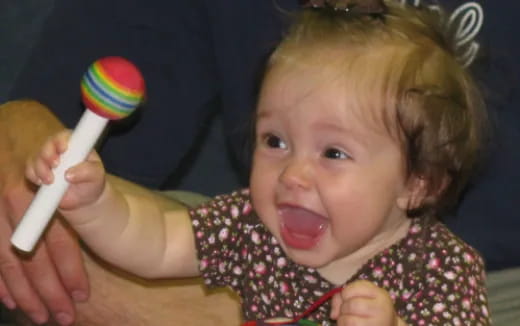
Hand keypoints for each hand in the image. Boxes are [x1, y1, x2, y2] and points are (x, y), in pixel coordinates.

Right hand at [0, 100, 89, 324]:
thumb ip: (81, 176)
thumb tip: (81, 190)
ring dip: (23, 294)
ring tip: (39, 315)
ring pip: (8, 262)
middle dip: (48, 292)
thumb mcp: (68, 150)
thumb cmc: (43, 139)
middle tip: (62, 317)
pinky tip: (8, 299)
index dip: (69, 272)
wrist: (6, 125)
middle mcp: (13, 206)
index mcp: (38, 193)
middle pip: (32, 260)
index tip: (80, 296)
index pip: (58, 242)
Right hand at [25, 130, 105, 210]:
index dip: (62, 140)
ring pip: (36, 157)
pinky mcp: (38, 172)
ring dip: (40, 168)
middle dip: (48, 155)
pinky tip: (41, 183)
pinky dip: (33, 176)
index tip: (63, 150)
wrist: (84, 199)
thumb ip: (87, 172)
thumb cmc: (93, 182)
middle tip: (55, 165)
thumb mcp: (97, 176)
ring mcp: (47, 160)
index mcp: (76, 144)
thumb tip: (69, 174)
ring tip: (50, 181)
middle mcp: (59, 149)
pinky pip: (30, 170)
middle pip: (47, 145)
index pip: (66, 136)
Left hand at [330, 280, 404, 325]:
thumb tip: (333, 314)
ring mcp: (378, 323)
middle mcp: (382, 308)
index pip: (353, 289)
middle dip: (343, 308)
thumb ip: (343, 297)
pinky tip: (349, 325)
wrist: (388, 325)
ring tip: (347, 320)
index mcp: (380, 294)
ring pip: (349, 320)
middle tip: (347, 311)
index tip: (347, 298)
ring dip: (342, 320)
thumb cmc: (371, 309)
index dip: (344, 294)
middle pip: (351, 305)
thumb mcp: (362, 296)